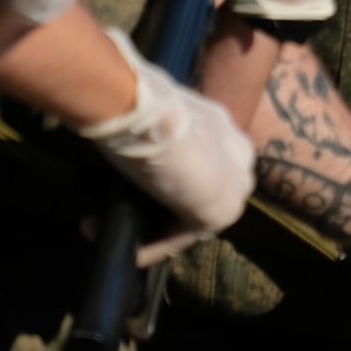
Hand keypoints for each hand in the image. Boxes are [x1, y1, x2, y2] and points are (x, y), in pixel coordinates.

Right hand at [73, 29, 254, 255]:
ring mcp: (235, 184)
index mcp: (222, 125)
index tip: (132, 187)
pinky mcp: (220, 211)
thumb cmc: (138, 101)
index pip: (200, 164)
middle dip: (160, 208)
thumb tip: (122, 124)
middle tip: (124, 213)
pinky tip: (125, 249)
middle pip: (197, 192)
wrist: (145, 109)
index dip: (166, 182)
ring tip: (112, 227)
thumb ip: (151, 126)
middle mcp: (238, 153)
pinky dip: (151, 246)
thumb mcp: (149, 113)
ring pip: (189, 215)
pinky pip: (182, 236)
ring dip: (151, 228)